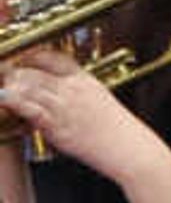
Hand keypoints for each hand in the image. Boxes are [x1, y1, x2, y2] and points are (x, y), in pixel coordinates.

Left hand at [0, 44, 150, 173]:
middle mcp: (73, 89)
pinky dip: (14, 102)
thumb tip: (55, 90)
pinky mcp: (57, 124)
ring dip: (10, 84)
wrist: (126, 145)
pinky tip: (5, 98)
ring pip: (29, 87)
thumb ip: (76, 91)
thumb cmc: (114, 126)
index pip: (53, 58)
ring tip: (2, 85)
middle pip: (36, 71)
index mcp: (85, 79)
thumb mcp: (98, 98)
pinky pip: (31, 108)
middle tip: (3, 72)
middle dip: (14, 71)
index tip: (19, 60)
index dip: (31, 57)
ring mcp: (65, 106)